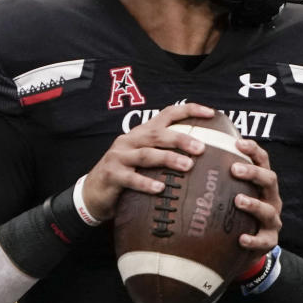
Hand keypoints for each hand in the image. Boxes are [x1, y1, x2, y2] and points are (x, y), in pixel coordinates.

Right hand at [82, 103, 214, 219]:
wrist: (92, 192)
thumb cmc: (126, 175)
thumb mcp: (144, 160)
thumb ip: (165, 155)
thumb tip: (203, 159)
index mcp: (141, 133)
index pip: (167, 114)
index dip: (189, 110)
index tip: (210, 113)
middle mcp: (130, 140)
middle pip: (158, 134)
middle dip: (181, 139)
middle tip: (201, 148)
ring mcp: (119, 156)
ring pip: (146, 154)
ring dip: (168, 159)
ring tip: (187, 166)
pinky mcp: (111, 174)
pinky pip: (130, 178)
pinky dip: (146, 183)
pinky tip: (160, 189)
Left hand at [231, 138, 281, 253]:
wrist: (246, 247)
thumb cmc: (235, 213)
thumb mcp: (231, 193)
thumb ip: (220, 178)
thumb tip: (190, 155)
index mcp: (262, 183)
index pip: (262, 161)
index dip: (253, 150)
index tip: (238, 143)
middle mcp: (271, 198)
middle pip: (269, 180)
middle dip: (253, 173)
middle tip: (234, 169)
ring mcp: (272, 220)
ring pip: (268, 210)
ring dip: (254, 204)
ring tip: (238, 200)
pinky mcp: (269, 241)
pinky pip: (264, 241)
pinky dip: (253, 240)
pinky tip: (241, 239)